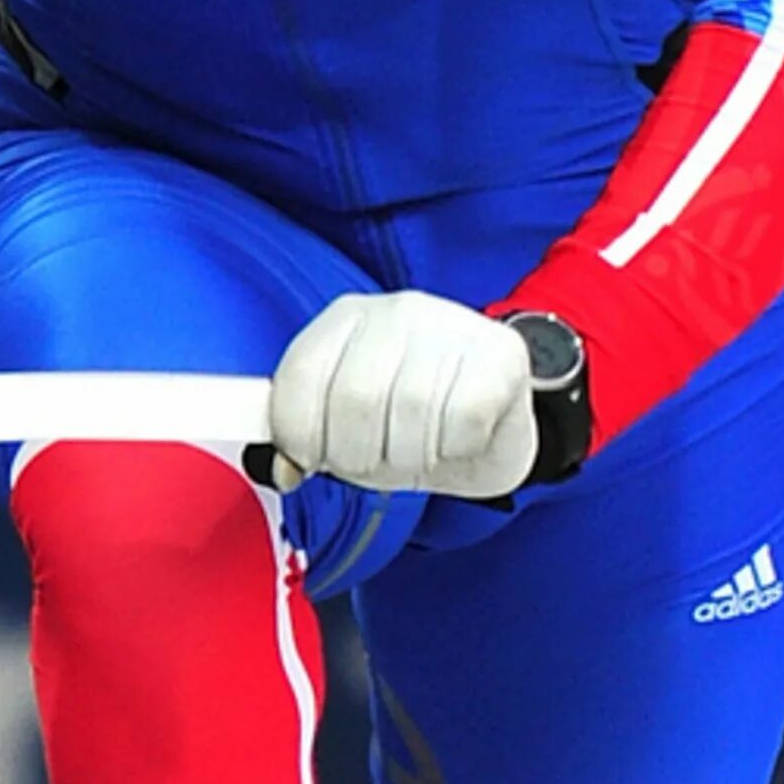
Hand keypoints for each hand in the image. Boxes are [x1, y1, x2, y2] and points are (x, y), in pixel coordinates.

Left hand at [267, 290, 540, 499]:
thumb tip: (283, 472)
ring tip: (418, 454)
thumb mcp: (347, 429)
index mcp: (344, 319)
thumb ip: (306, 438)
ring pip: (412, 409)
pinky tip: (457, 441)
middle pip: (355, 397)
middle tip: (375, 464)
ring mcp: (451, 325)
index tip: (311, 461)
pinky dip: (455, 448)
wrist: (496, 421)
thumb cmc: (409, 424)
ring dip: (410, 457)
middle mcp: (395, 311)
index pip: (301, 375)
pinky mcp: (501, 353)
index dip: (299, 434)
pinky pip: (465, 418)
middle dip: (357, 454)